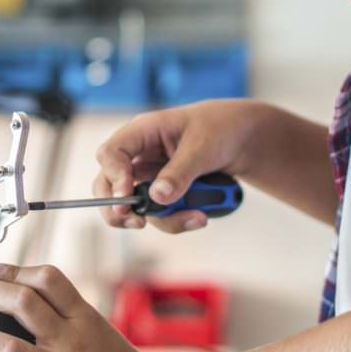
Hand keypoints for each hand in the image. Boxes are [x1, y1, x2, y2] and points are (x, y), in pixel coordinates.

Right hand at [92, 99, 268, 233]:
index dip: (113, 177)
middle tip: (137, 223)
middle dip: (119, 208)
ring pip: (137, 207)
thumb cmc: (221, 128)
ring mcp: (150, 176)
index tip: (127, 199)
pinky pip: (159, 214)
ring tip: (197, 217)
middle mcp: (140, 155)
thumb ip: (180, 172)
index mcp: (143, 132)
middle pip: (108, 184)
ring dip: (164, 219)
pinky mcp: (163, 193)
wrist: (242, 139)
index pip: (111, 153)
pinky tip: (199, 216)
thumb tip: (157, 197)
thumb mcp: (203, 147)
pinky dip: (177, 220)